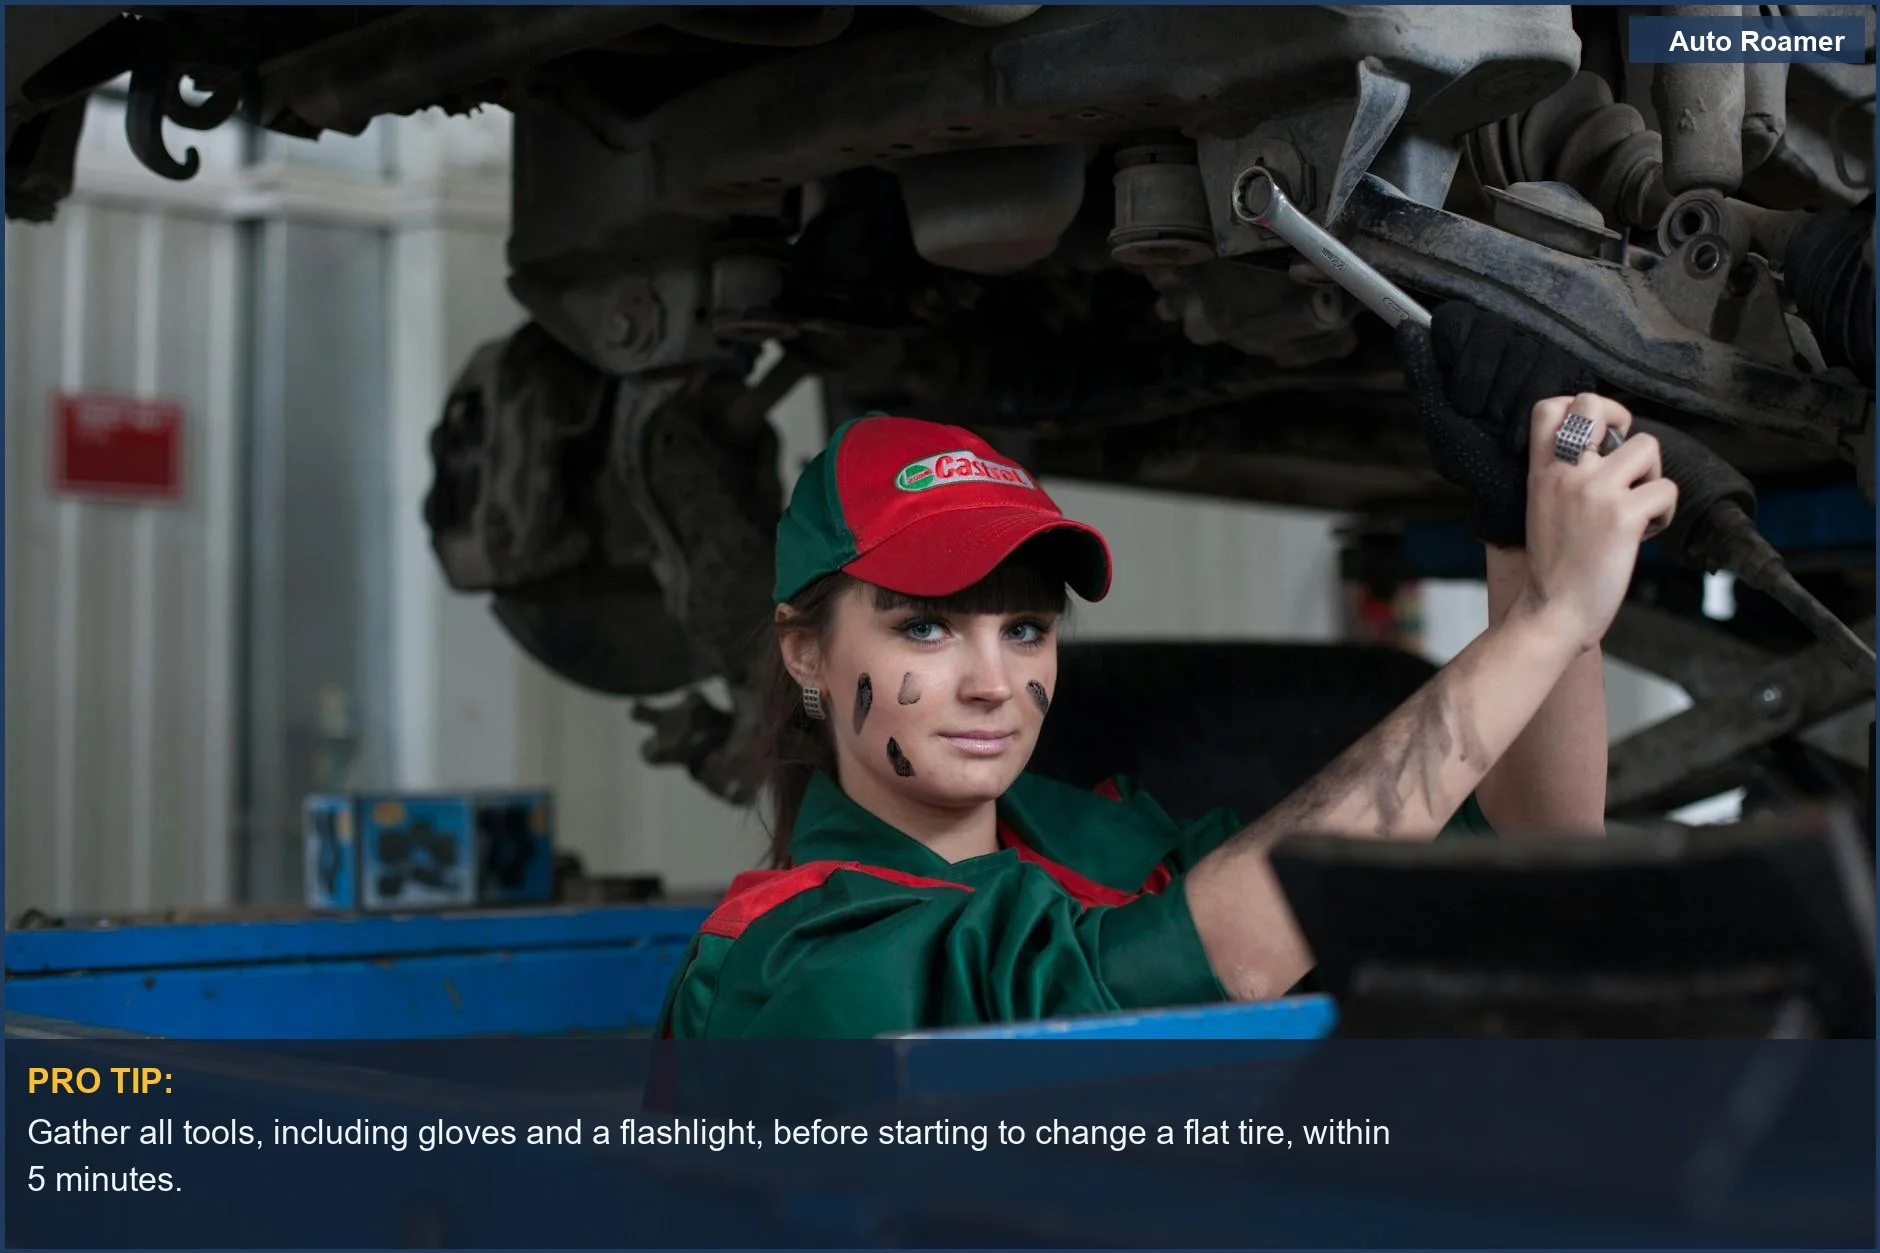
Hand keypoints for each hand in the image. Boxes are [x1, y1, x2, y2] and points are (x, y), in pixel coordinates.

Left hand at [1396, 303, 1596, 547]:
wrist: (1512, 493)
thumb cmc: (1473, 459)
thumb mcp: (1439, 420)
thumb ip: (1422, 374)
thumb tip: (1408, 328)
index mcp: (1464, 353)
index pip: (1455, 318)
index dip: (1454, 353)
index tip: (1454, 391)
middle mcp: (1501, 345)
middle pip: (1490, 329)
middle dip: (1478, 382)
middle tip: (1477, 415)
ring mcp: (1537, 353)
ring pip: (1522, 349)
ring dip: (1504, 399)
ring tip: (1500, 427)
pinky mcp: (1569, 370)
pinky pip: (1550, 367)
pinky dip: (1529, 407)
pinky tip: (1520, 433)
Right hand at [1518, 394, 1678, 652]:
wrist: (1553, 612)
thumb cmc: (1554, 566)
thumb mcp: (1543, 507)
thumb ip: (1564, 475)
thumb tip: (1607, 450)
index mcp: (1542, 471)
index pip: (1551, 407)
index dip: (1583, 406)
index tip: (1599, 433)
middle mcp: (1567, 472)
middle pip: (1595, 404)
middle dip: (1622, 422)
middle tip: (1627, 460)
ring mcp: (1595, 491)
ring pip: (1648, 446)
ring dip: (1652, 476)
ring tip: (1637, 508)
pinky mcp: (1624, 516)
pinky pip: (1666, 490)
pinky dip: (1664, 514)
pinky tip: (1644, 534)